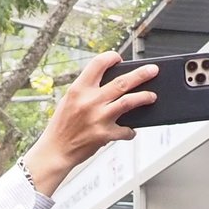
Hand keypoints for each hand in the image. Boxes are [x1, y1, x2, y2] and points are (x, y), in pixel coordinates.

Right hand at [23, 52, 159, 196]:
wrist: (56, 151)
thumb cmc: (62, 126)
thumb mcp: (69, 101)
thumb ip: (87, 90)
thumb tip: (110, 83)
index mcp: (78, 89)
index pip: (98, 64)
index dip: (111, 57)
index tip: (119, 59)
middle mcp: (89, 101)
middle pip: (122, 82)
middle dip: (141, 74)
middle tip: (153, 70)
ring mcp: (98, 118)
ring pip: (129, 101)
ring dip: (144, 97)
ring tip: (152, 96)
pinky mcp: (105, 134)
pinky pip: (125, 130)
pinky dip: (130, 130)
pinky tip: (130, 130)